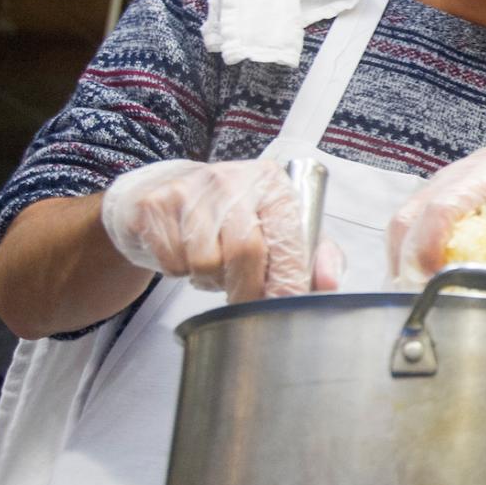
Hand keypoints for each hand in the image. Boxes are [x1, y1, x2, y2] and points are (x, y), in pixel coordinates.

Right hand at [100, 158, 337, 302]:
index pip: (287, 236)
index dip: (288, 278)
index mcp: (271, 183)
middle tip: (246, 301)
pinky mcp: (154, 205)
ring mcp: (189, 189)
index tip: (286, 305)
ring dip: (211, 280)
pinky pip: (173, 262)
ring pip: (206, 261)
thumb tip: (331, 283)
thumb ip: (311, 254)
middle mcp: (232, 179)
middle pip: (245, 251)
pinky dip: (181, 272)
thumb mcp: (277, 226)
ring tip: (214, 266)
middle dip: (248, 289)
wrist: (164, 189)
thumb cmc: (231, 214)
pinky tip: (187, 255)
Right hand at [387, 119, 485, 286]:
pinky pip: (409, 224)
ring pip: (402, 223)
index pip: (441, 209)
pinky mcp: (432, 195)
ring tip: (414, 290)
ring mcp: (437, 185)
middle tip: (419, 294)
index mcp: (482, 177)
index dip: (429, 246)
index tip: (431, 278)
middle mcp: (450, 177)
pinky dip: (407, 251)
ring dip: (402, 259)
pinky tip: (417, 273)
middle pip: (408, 218)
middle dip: (407, 261)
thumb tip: (469, 275)